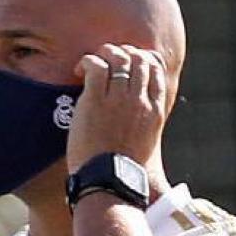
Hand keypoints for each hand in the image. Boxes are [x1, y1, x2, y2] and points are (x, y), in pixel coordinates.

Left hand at [65, 43, 168, 175]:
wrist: (109, 182)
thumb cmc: (121, 169)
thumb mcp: (143, 142)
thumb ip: (141, 122)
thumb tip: (130, 113)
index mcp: (155, 110)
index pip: (156, 68)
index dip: (141, 57)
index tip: (126, 62)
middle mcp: (141, 101)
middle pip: (140, 58)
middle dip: (123, 52)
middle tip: (105, 60)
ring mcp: (120, 100)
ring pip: (119, 58)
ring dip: (104, 54)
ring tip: (90, 64)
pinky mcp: (96, 101)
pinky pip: (97, 66)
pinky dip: (87, 62)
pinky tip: (78, 71)